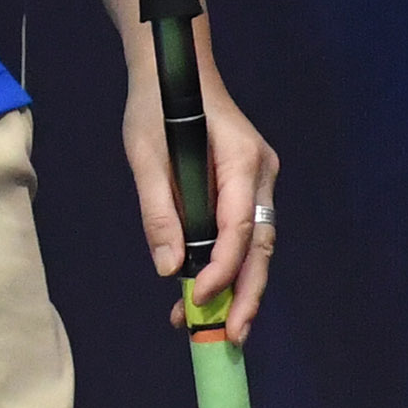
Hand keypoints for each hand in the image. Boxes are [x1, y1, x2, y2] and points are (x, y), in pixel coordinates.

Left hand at [126, 42, 279, 340]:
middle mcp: (262, 175)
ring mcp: (259, 183)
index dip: (223, 268)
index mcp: (244, 160)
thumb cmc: (157, 103)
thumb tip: (169, 269)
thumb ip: (159, 210)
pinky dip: (226, 267)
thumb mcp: (145, 152)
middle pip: (261, 246)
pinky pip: (243, 236)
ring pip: (256, 247)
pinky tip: (202, 294)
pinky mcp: (247, 190)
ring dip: (236, 288)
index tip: (200, 299)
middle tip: (229, 337)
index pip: (240, 227)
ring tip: (209, 329)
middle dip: (246, 295)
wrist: (174, 69)